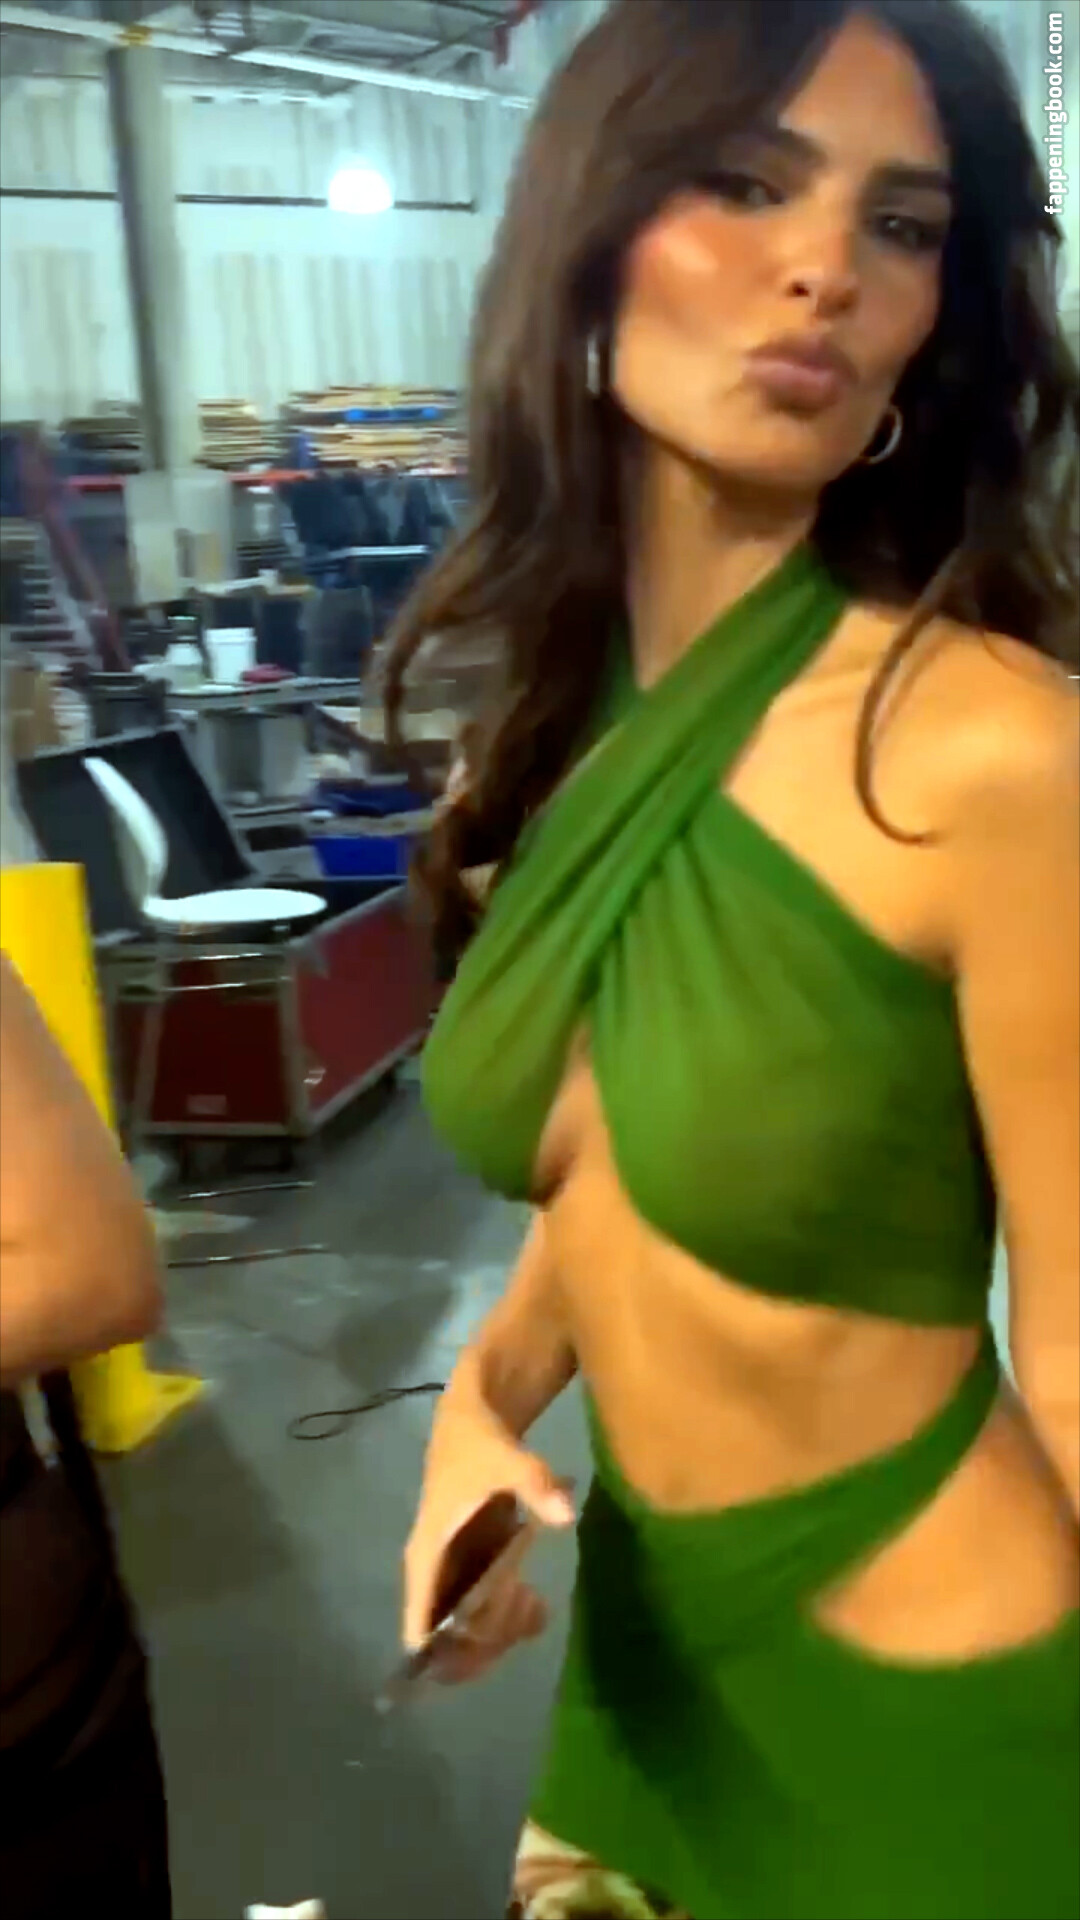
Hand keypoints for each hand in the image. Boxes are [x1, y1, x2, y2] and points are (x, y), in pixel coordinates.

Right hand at [403, 1398, 573, 1684]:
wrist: (471, 1417)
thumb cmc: (478, 1442)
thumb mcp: (506, 1457)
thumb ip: (534, 1484)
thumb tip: (566, 1516)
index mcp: (427, 1557)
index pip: (418, 1627)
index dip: (446, 1653)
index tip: (488, 1638)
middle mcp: (434, 1575)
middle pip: (448, 1641)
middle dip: (486, 1640)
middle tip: (522, 1609)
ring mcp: (453, 1575)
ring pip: (468, 1631)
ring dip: (501, 1632)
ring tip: (532, 1603)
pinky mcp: (472, 1569)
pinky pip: (485, 1612)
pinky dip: (509, 1618)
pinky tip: (536, 1603)